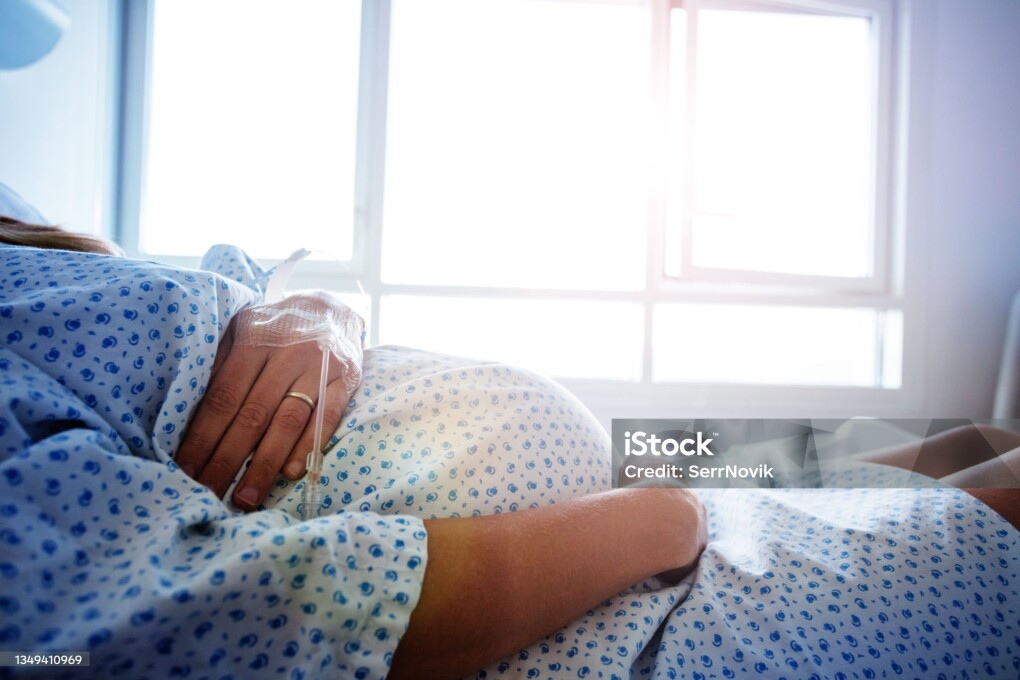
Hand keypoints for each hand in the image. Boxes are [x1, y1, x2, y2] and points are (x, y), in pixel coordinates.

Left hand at [175, 292, 362, 510]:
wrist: (331, 306)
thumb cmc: (276, 328)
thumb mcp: (242, 330)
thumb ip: (221, 363)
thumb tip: (188, 412)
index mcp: (254, 342)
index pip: (223, 397)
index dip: (203, 437)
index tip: (184, 470)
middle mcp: (287, 355)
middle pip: (253, 415)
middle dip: (227, 460)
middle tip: (207, 496)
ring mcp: (319, 367)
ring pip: (288, 421)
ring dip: (265, 464)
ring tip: (245, 498)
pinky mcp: (347, 379)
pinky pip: (329, 416)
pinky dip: (309, 445)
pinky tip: (291, 472)